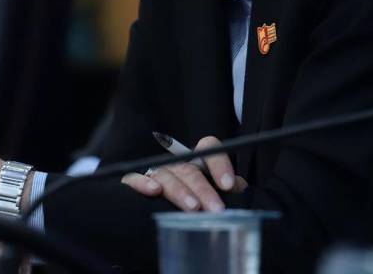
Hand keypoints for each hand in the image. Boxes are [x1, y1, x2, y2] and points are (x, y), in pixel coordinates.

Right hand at [121, 136, 246, 211]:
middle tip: (216, 209)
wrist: (156, 223)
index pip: (208, 148)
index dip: (219, 162)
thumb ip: (226, 192)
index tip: (228, 185)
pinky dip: (143, 182)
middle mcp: (175, 165)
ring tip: (192, 208)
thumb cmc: (191, 209)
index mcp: (196, 163)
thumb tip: (240, 192)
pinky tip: (154, 191)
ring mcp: (153, 173)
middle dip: (204, 189)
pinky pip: (133, 178)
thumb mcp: (212, 198)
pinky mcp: (132, 183)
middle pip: (189, 168)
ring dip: (180, 190)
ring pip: (166, 174)